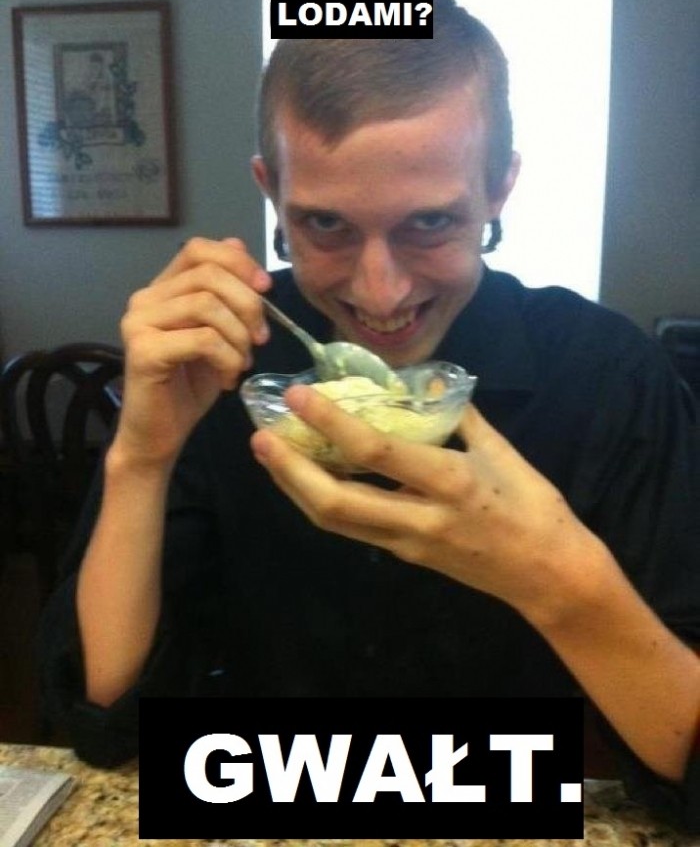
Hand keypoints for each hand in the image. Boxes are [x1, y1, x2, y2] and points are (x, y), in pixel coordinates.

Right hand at [114, 237, 270, 466]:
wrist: (160, 434)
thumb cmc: (189, 386)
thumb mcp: (219, 333)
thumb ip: (226, 293)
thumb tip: (237, 244)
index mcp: (163, 290)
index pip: (198, 250)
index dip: (237, 262)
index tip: (264, 288)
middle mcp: (144, 300)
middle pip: (208, 276)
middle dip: (247, 304)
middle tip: (260, 339)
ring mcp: (139, 324)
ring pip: (207, 305)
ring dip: (238, 336)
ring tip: (242, 363)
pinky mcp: (143, 351)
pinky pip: (203, 339)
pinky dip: (227, 359)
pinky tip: (228, 380)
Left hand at [250, 385, 593, 619]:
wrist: (549, 574)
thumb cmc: (532, 506)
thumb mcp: (502, 451)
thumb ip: (457, 413)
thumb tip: (424, 379)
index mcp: (450, 483)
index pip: (377, 452)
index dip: (332, 423)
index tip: (299, 395)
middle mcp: (419, 518)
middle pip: (336, 503)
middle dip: (291, 471)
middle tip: (261, 437)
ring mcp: (407, 543)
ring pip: (335, 522)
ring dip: (295, 488)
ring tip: (271, 454)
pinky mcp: (404, 555)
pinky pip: (352, 526)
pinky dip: (322, 500)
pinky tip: (308, 476)